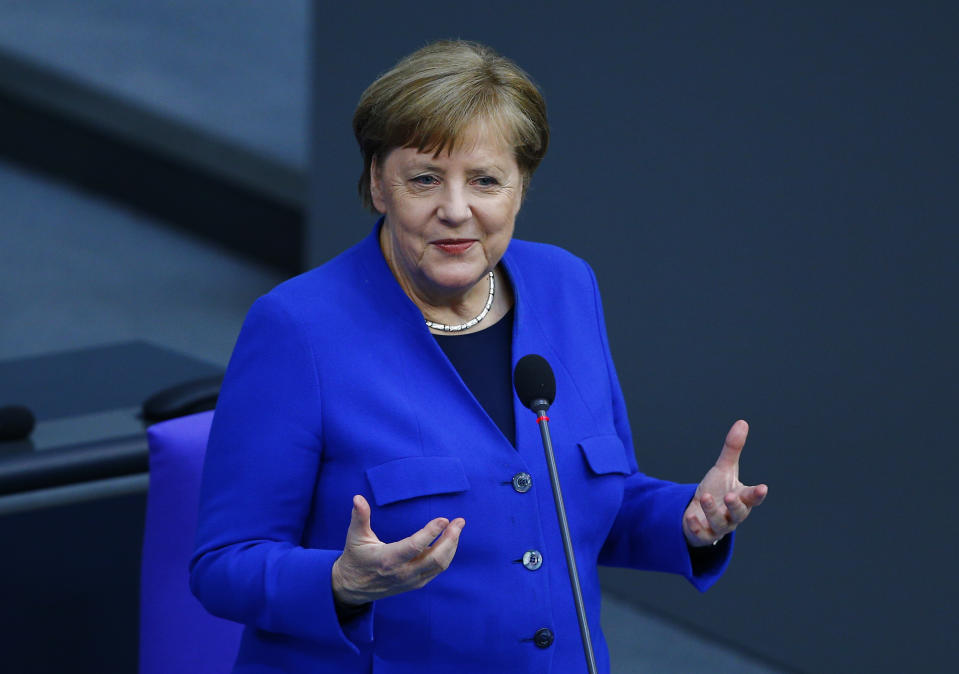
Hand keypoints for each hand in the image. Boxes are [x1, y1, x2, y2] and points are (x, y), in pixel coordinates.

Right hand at [331, 494, 465, 605]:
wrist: (353, 587)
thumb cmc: (355, 558)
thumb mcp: (354, 536)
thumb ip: (359, 517)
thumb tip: (358, 497)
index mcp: (388, 559)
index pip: (415, 546)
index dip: (431, 532)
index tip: (444, 519)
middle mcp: (402, 572)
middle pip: (435, 558)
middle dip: (451, 539)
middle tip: (459, 521)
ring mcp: (411, 580)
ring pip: (440, 565)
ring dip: (451, 546)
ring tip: (457, 528)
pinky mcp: (415, 584)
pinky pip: (437, 570)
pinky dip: (446, 555)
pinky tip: (449, 541)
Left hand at [683, 420, 767, 546]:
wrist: (699, 513)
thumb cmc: (716, 490)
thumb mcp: (723, 469)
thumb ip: (733, 449)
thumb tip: (742, 422)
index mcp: (741, 498)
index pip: (752, 497)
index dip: (757, 494)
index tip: (763, 488)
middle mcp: (732, 515)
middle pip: (739, 514)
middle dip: (736, 505)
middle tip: (731, 495)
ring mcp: (718, 526)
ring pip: (720, 523)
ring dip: (713, 511)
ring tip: (706, 497)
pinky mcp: (703, 535)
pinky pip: (702, 535)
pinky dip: (696, 527)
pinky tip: (689, 517)